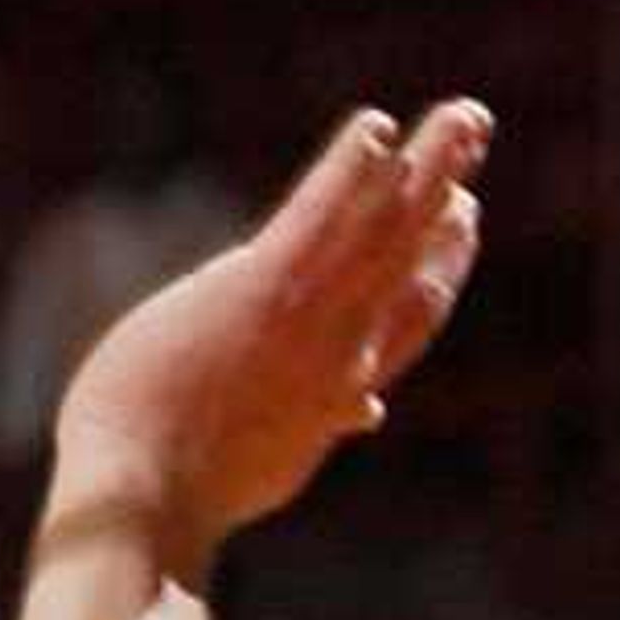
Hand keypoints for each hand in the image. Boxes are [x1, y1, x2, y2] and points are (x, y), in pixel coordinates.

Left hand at [53, 100, 490, 569]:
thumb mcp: (268, 458)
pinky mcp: (262, 289)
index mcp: (339, 391)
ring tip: (465, 116)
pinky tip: (374, 127)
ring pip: (385, 230)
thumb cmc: (183, 492)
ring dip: (431, 166)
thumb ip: (319, 422)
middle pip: (414, 261)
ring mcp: (308, 317)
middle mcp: (343, 350)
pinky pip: (319, 217)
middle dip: (448, 195)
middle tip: (476, 141)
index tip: (464, 220)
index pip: (407, 318)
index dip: (442, 263)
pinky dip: (351, 171)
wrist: (144, 503)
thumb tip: (366, 413)